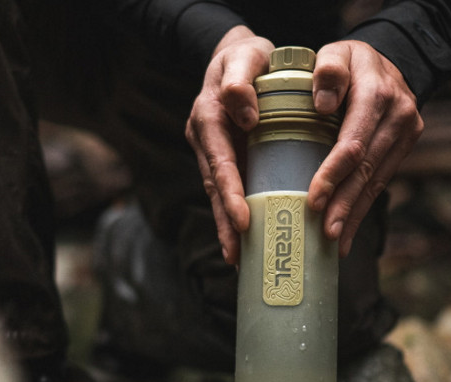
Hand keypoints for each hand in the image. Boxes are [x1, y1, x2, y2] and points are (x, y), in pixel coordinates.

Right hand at [185, 26, 273, 264]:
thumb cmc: (247, 56)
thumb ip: (242, 81)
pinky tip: (242, 234)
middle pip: (213, 185)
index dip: (230, 192)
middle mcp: (204, 138)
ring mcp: (210, 149)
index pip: (219, 162)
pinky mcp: (222, 154)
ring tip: (236, 257)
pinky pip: (225, 185)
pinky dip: (231, 210)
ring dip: (225, 223)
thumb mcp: (245, 56)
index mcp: (208, 117)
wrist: (236, 55)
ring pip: (216, 191)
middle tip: (236, 254)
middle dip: (224, 220)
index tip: (242, 221)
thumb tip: (247, 116)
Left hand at [308, 40, 423, 256]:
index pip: (354, 142)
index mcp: (377, 94)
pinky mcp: (405, 146)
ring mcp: (406, 134)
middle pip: (368, 169)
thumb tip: (323, 105)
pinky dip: (364, 205)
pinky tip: (350, 229)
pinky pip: (382, 180)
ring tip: (336, 241)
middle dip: (346, 204)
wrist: (390, 60)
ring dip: (356, 212)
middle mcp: (398, 116)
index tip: (314, 199)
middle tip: (326, 233)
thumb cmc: (350, 61)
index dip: (334, 173)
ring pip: (378, 180)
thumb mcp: (336, 52)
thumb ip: (328, 70)